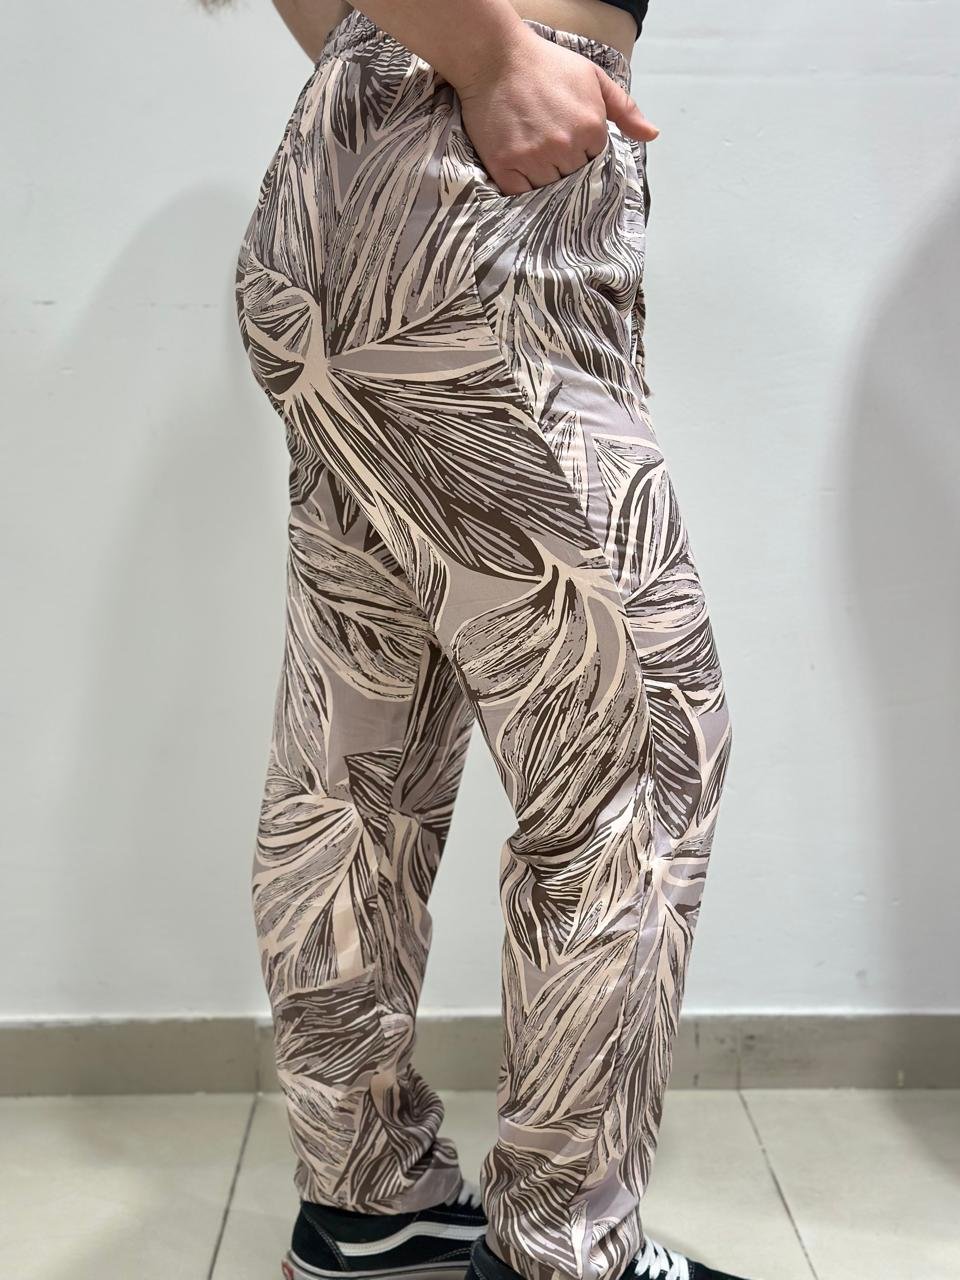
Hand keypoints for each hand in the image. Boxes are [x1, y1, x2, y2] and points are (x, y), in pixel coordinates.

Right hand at [453, 26, 658, 195]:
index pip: (597, 162)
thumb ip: (625, 109)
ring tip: (535, 158)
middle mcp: (565, 147)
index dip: (585, 154)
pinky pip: (521, 195)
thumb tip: (652, 135)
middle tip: (551, 149)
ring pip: (549, 191)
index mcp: (591, 127)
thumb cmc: (546, 65)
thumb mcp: (594, 77)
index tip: (572, 143)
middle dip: (566, 168)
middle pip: (574, 179)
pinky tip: (522, 173)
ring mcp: (533, 158)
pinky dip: (523, 191)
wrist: (495, 58)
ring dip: (545, 180)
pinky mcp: (505, 166)